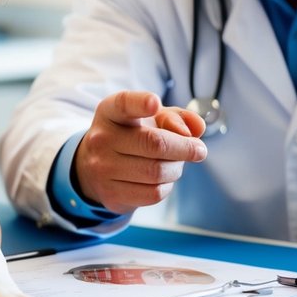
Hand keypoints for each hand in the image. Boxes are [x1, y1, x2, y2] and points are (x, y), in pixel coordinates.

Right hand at [74, 90, 206, 214]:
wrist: (97, 168)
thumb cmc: (132, 136)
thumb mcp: (150, 119)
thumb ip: (176, 117)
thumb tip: (196, 129)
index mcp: (110, 112)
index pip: (124, 104)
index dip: (140, 103)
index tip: (155, 103)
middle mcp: (101, 138)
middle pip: (155, 144)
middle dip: (185, 148)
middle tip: (199, 150)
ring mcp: (103, 168)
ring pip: (158, 172)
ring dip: (176, 168)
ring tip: (173, 163)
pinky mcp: (111, 194)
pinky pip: (153, 193)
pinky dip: (166, 186)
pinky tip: (161, 179)